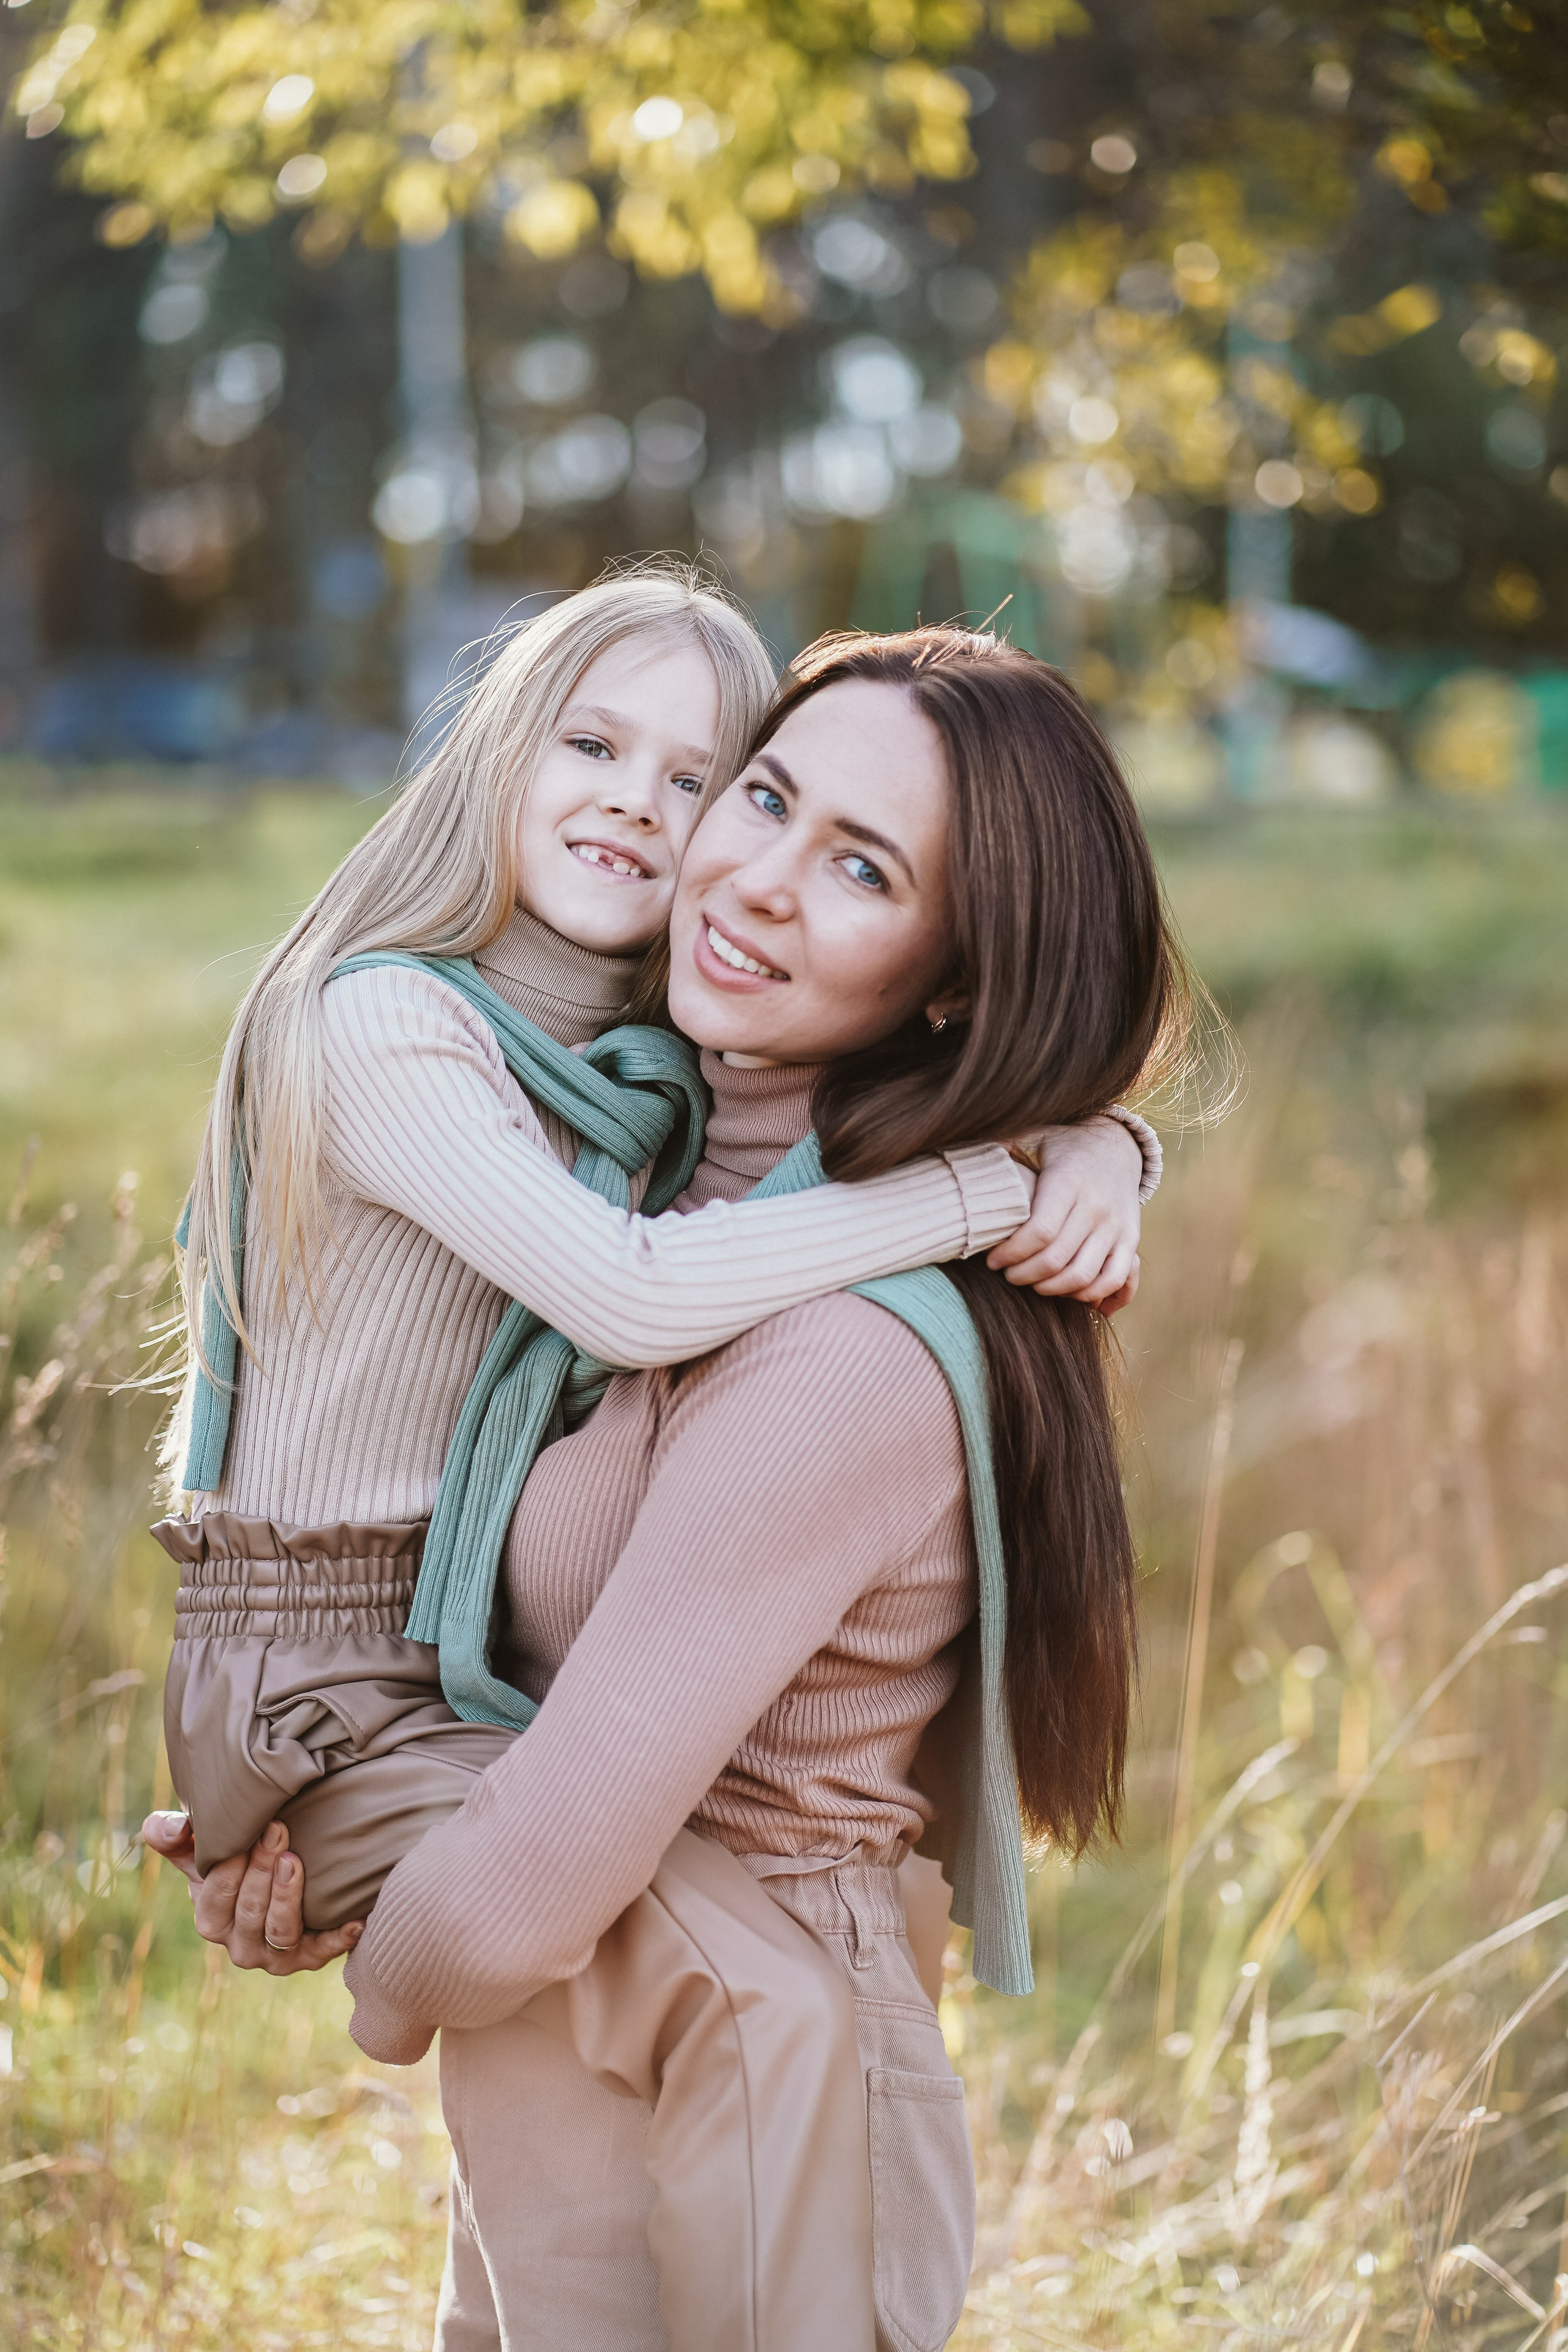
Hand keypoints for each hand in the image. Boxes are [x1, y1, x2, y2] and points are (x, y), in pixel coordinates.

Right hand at [140, 1811, 362, 1974]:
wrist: (271, 1883)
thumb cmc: (232, 1862)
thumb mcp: (197, 1848)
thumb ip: (171, 1834)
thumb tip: (174, 1828)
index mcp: (210, 1922)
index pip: (216, 1898)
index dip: (229, 1867)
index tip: (246, 1831)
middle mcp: (240, 1947)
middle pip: (250, 1912)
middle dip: (262, 1871)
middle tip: (277, 1830)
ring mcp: (276, 1956)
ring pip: (281, 1933)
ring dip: (288, 1897)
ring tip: (295, 1861)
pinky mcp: (310, 1957)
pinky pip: (324, 1951)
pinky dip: (339, 1938)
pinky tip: (355, 1919)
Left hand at [988, 1115, 1142, 1309]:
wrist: (1116, 1144)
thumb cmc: (1062, 1144)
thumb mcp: (1033, 1135)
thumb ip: (1002, 1144)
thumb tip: (954, 1142)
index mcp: (1068, 1181)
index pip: (1039, 1232)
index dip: (1012, 1253)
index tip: (991, 1260)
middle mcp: (1096, 1205)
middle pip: (1057, 1260)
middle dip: (1024, 1275)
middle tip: (1007, 1274)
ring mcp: (1117, 1225)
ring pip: (1084, 1276)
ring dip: (1053, 1289)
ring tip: (1032, 1284)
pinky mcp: (1131, 1239)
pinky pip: (1115, 1278)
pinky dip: (1092, 1295)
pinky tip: (1067, 1294)